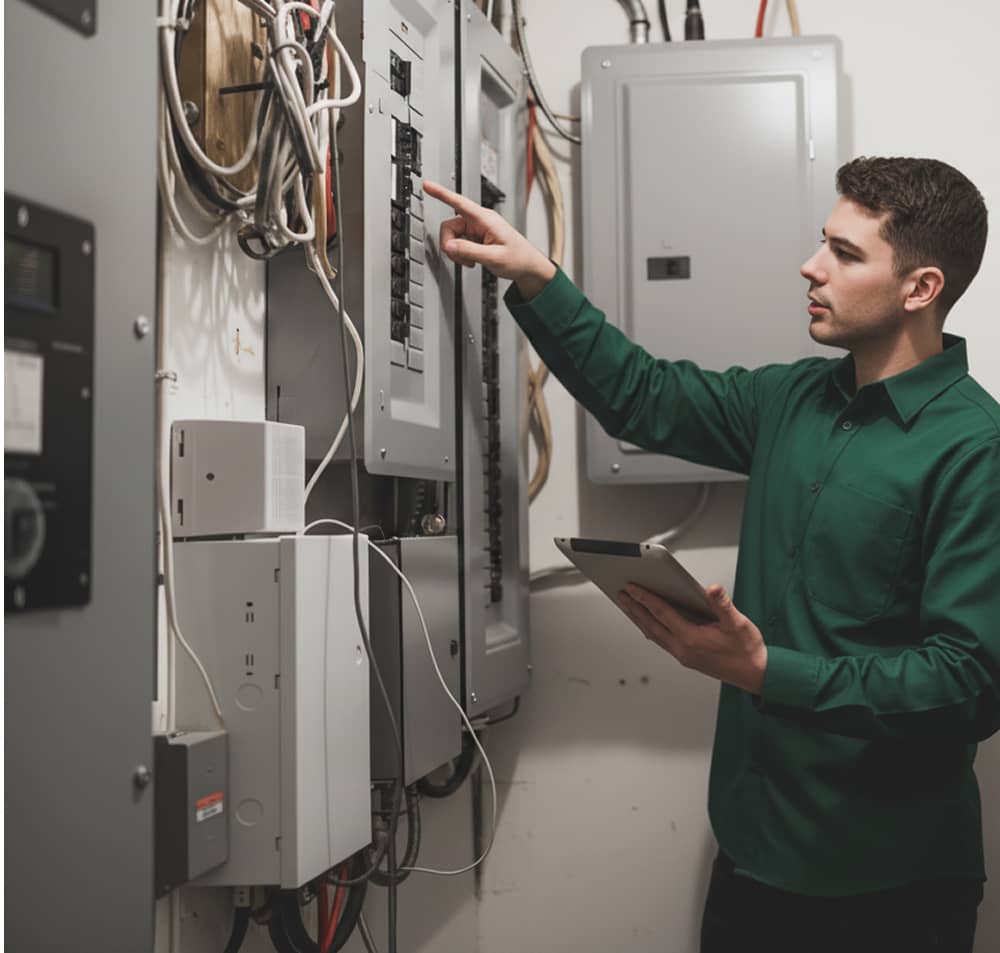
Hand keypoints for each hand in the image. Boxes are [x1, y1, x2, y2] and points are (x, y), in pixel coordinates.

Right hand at [423, 180, 555, 298]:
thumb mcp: (494, 257)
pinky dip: (461, 255)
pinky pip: (458, 244)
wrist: (528, 267)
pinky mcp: (476, 238)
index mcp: (485, 219)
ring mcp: (477, 229)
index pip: (459, 202)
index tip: (427, 186)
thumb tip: (449, 246)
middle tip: (461, 259)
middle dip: (451, 245)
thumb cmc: (518, 259)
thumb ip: (470, 251)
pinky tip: (473, 261)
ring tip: (472, 262)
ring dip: (457, 252)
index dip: (441, 193)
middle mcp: (479, 221)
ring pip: (453, 237)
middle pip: (450, 226)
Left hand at [616, 584, 767, 694]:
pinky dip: (651, 629)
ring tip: (628, 605)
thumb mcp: (738, 624)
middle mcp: (683, 649)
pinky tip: (648, 623)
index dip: (645, 598)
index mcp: (691, 639)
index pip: (662, 613)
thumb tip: (712, 589)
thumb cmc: (748, 651)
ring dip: (639, 619)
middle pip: (651, 625)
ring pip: (654, 634)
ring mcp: (683, 655)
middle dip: (634, 608)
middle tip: (621, 594)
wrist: (756, 675)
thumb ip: (723, 605)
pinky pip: (661, 641)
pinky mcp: (686, 658)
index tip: (632, 587)